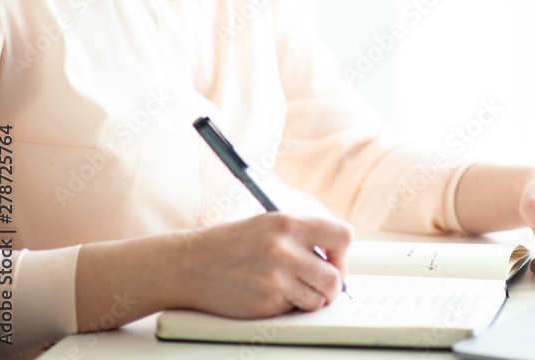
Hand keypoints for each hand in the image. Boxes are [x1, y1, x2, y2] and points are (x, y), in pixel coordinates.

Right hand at [175, 213, 352, 317]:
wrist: (192, 263)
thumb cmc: (231, 244)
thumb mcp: (268, 224)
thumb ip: (301, 235)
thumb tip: (334, 255)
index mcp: (289, 223)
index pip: (342, 235)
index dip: (342, 253)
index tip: (333, 260)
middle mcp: (285, 249)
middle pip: (336, 278)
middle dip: (331, 286)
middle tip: (318, 285)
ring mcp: (276, 278)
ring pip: (319, 300)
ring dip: (310, 300)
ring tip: (291, 290)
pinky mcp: (266, 303)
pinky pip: (294, 312)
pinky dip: (289, 308)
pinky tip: (271, 295)